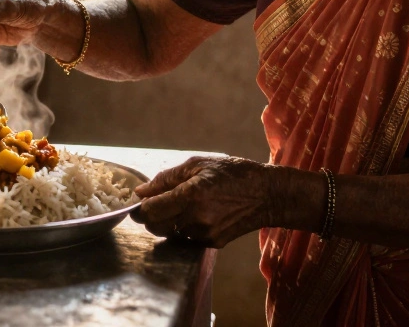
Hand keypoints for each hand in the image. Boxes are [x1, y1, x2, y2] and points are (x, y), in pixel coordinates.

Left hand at [133, 155, 275, 248]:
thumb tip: (141, 191)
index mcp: (190, 195)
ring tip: (185, 205)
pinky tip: (198, 214)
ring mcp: (205, 233)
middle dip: (151, 216)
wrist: (266, 195)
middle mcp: (196, 218)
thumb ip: (166, 178)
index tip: (141, 202)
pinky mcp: (213, 243)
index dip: (141, 207)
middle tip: (158, 203)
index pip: (150, 210)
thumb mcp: (198, 165)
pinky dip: (184, 228)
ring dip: (168, 222)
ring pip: (170, 233)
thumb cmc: (232, 173)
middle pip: (155, 226)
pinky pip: (186, 238)